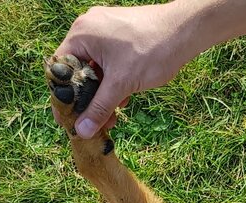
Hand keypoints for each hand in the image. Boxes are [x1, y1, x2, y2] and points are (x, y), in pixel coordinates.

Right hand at [54, 4, 199, 137]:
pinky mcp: (120, 37)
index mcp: (81, 34)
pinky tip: (124, 101)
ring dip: (103, 95)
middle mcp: (89, 29)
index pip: (59, 70)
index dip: (62, 97)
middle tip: (92, 124)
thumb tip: (82, 130)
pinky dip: (114, 83)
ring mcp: (105, 32)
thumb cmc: (152, 50)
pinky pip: (108, 64)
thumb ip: (99, 108)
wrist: (185, 32)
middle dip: (87, 100)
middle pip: (77, 71)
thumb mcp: (122, 84)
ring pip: (95, 70)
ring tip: (113, 118)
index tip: (67, 120)